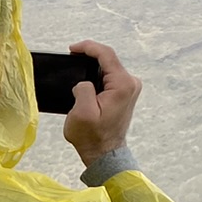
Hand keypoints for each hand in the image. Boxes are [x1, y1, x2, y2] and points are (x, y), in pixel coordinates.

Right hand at [61, 40, 140, 166]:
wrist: (104, 154)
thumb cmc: (92, 137)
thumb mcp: (82, 113)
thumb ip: (83, 89)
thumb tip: (83, 83)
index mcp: (122, 84)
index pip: (107, 54)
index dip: (88, 47)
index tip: (71, 49)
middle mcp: (131, 83)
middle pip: (109, 59)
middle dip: (89, 56)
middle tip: (70, 57)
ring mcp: (130, 88)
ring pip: (109, 67)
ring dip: (92, 66)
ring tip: (75, 67)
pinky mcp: (125, 94)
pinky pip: (110, 76)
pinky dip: (96, 74)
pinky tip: (85, 79)